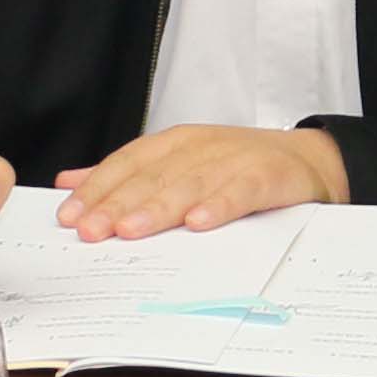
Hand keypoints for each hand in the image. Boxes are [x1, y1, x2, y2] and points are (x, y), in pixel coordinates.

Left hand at [53, 122, 344, 238]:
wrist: (307, 161)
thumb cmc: (234, 167)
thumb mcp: (178, 166)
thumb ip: (125, 175)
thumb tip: (70, 182)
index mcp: (174, 144)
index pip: (127, 164)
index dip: (98, 189)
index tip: (69, 216)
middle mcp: (200, 148)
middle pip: (152, 177)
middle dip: (118, 204)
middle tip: (91, 231)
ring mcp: (234, 160)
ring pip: (189, 185)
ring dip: (159, 208)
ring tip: (132, 230)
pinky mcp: (267, 176)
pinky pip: (240, 191)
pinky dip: (219, 206)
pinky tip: (199, 224)